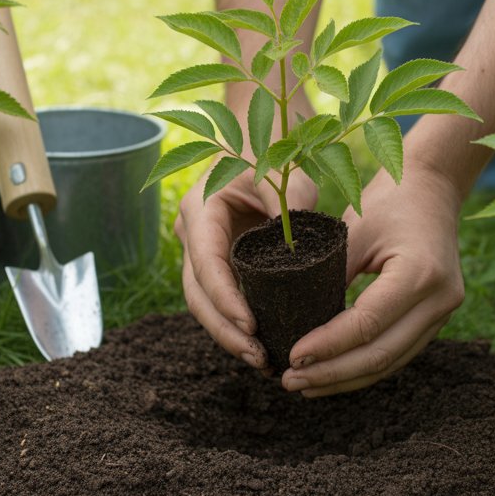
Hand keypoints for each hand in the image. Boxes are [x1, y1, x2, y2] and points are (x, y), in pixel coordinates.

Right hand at [175, 166, 317, 369]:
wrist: (264, 135)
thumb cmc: (274, 148)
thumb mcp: (284, 171)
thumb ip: (290, 205)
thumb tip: (300, 250)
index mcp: (200, 209)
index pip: (205, 264)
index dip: (224, 300)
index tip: (250, 327)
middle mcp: (194, 234)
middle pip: (198, 294)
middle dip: (225, 330)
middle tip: (259, 357)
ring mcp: (205, 250)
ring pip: (205, 303)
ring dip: (229, 335)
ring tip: (263, 361)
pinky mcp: (222, 262)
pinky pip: (223, 298)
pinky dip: (238, 323)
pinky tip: (263, 346)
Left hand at [280, 166, 465, 396]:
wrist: (432, 186)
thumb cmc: (389, 200)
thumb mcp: (353, 230)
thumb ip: (329, 274)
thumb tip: (294, 320)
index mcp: (420, 273)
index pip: (367, 324)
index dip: (328, 346)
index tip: (292, 357)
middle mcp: (440, 299)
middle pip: (381, 354)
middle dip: (332, 374)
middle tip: (290, 381)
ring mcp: (444, 312)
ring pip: (391, 361)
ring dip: (346, 378)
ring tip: (305, 385)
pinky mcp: (437, 317)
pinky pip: (398, 351)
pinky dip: (364, 366)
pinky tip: (333, 374)